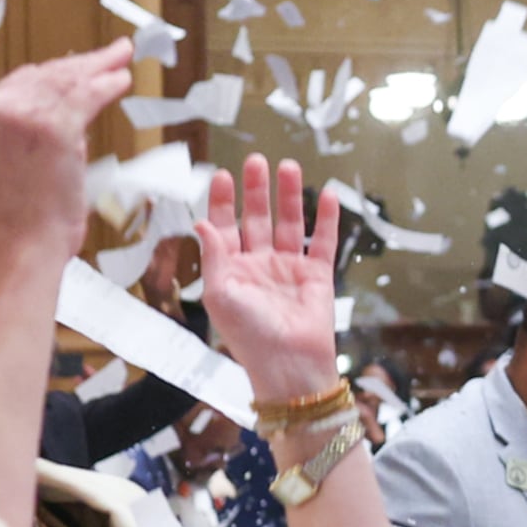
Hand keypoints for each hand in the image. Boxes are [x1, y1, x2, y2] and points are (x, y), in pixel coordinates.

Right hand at [0, 39, 135, 272]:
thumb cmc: (17, 225)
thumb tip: (63, 124)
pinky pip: (87, 95)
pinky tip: (121, 79)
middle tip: (109, 54)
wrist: (18, 249)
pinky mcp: (54, 127)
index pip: (21, 82)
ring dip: (99, 68)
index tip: (76, 67)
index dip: (54, 72)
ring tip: (121, 60)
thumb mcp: (3, 169)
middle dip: (80, 64)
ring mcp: (22, 115)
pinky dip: (108, 83)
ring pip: (68, 81)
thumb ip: (21, 141)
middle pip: (45, 74)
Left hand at [196, 155, 351, 404]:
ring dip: (289, 196)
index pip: (224, 227)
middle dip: (256, 190)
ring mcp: (289, 269)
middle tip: (257, 161)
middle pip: (257, 218)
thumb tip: (199, 223)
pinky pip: (323, 241)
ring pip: (289, 223)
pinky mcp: (317, 276)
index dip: (222, 201)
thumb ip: (212, 257)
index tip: (223, 175)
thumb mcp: (219, 295)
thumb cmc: (249, 337)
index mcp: (231, 271)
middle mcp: (259, 265)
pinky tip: (327, 194)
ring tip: (289, 166)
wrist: (289, 365)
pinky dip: (327, 219)